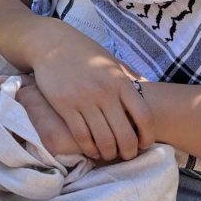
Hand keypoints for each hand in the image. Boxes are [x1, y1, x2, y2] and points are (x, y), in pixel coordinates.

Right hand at [27, 20, 153, 161]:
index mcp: (120, 82)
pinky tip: (91, 149)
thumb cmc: (85, 52)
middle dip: (128, 152)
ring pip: (103, 140)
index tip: (144, 144)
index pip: (144, 116)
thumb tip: (148, 87)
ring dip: (108, 153)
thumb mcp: (111, 61)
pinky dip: (89, 148)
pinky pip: (81, 136)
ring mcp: (84, 100)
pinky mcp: (65, 106)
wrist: (52, 44)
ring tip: (108, 154)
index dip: (147, 136)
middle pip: (125, 135)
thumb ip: (129, 76)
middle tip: (126, 155)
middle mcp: (105, 93)